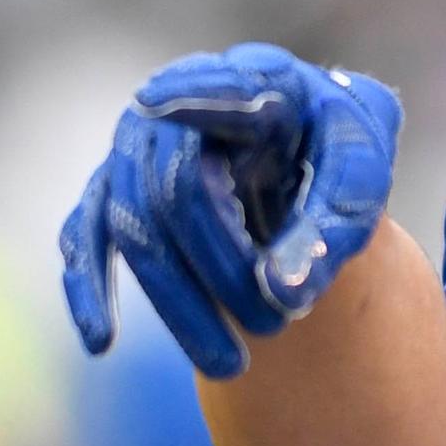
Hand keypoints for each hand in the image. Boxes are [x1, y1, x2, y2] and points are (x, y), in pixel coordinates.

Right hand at [58, 45, 402, 377]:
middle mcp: (181, 99)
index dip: (198, 100)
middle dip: (222, 269)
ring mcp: (138, 144)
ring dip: (179, 302)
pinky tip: (102, 341)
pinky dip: (91, 286)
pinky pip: (86, 234)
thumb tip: (282, 292)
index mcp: (254, 79)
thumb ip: (333, 225)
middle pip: (173, 187)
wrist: (307, 161)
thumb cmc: (338, 160)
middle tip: (276, 330)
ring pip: (131, 224)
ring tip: (233, 366)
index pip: (224, 91)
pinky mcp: (113, 187)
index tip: (162, 103)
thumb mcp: (359, 180)